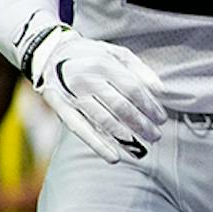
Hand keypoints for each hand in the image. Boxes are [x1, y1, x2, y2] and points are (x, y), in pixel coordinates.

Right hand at [27, 28, 165, 164]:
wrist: (50, 54)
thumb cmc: (93, 56)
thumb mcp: (117, 54)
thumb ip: (140, 70)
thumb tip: (161, 91)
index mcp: (103, 63)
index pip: (133, 89)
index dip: (150, 107)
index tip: (162, 120)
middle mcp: (86, 78)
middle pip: (120, 107)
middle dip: (141, 125)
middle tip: (156, 137)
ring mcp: (71, 94)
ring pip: (102, 121)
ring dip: (125, 139)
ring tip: (141, 151)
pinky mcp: (60, 107)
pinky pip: (80, 129)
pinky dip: (98, 145)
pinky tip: (114, 157)